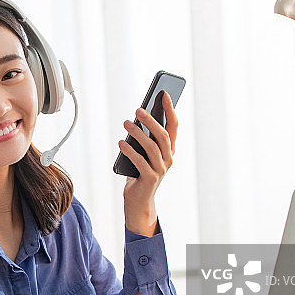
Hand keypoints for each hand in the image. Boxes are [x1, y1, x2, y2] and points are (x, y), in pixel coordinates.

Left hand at [118, 92, 177, 235]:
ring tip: (126, 123)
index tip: (164, 94)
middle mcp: (168, 159)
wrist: (138, 200)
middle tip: (138, 109)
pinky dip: (130, 151)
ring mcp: (160, 169)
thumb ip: (144, 139)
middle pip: (162, 135)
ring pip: (151, 147)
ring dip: (138, 133)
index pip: (173, 126)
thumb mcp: (143, 153)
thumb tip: (136, 119)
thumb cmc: (139, 172)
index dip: (170, 110)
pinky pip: (140, 162)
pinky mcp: (150, 178)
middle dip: (151, 120)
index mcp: (169, 150)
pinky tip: (121, 142)